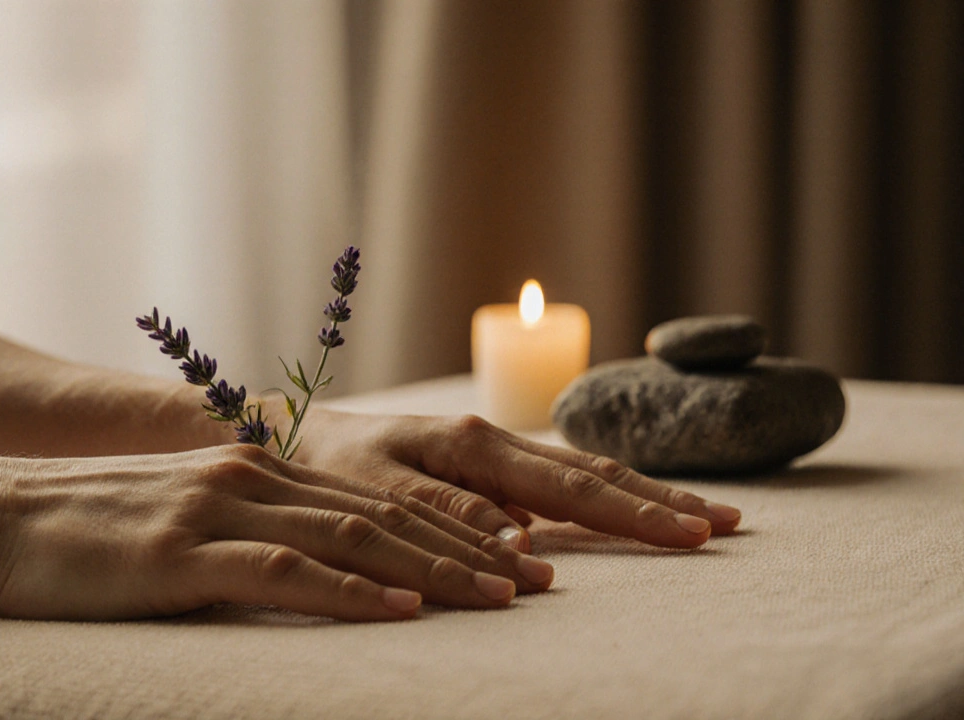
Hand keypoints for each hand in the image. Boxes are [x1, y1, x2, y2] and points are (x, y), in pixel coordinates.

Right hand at [0, 444, 553, 621]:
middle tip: (541, 585)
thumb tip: (316, 571)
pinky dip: (348, 590)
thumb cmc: (81, 533)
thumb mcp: (180, 525)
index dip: (452, 531)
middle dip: (471, 552)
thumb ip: (247, 536)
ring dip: (433, 570)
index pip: (376, 500)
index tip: (517, 561)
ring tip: (503, 599)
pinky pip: (282, 570)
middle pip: (384, 515)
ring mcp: (216, 511)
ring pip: (351, 537)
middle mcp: (250, 478)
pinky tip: (399, 609)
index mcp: (255, 470)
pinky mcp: (179, 553)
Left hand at [292, 409, 741, 552]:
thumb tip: (524, 549)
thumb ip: (448, 519)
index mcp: (474, 447)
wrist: (296, 438)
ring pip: (581, 477)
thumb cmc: (331, 468)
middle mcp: (494, 446)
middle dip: (661, 502)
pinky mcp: (486, 471)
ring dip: (642, 498)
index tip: (697, 534)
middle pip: (594, 477)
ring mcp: (494, 457)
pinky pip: (555, 486)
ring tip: (702, 517)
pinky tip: (631, 514)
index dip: (637, 515)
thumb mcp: (377, 494)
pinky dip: (601, 501)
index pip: (573, 488)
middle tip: (729, 526)